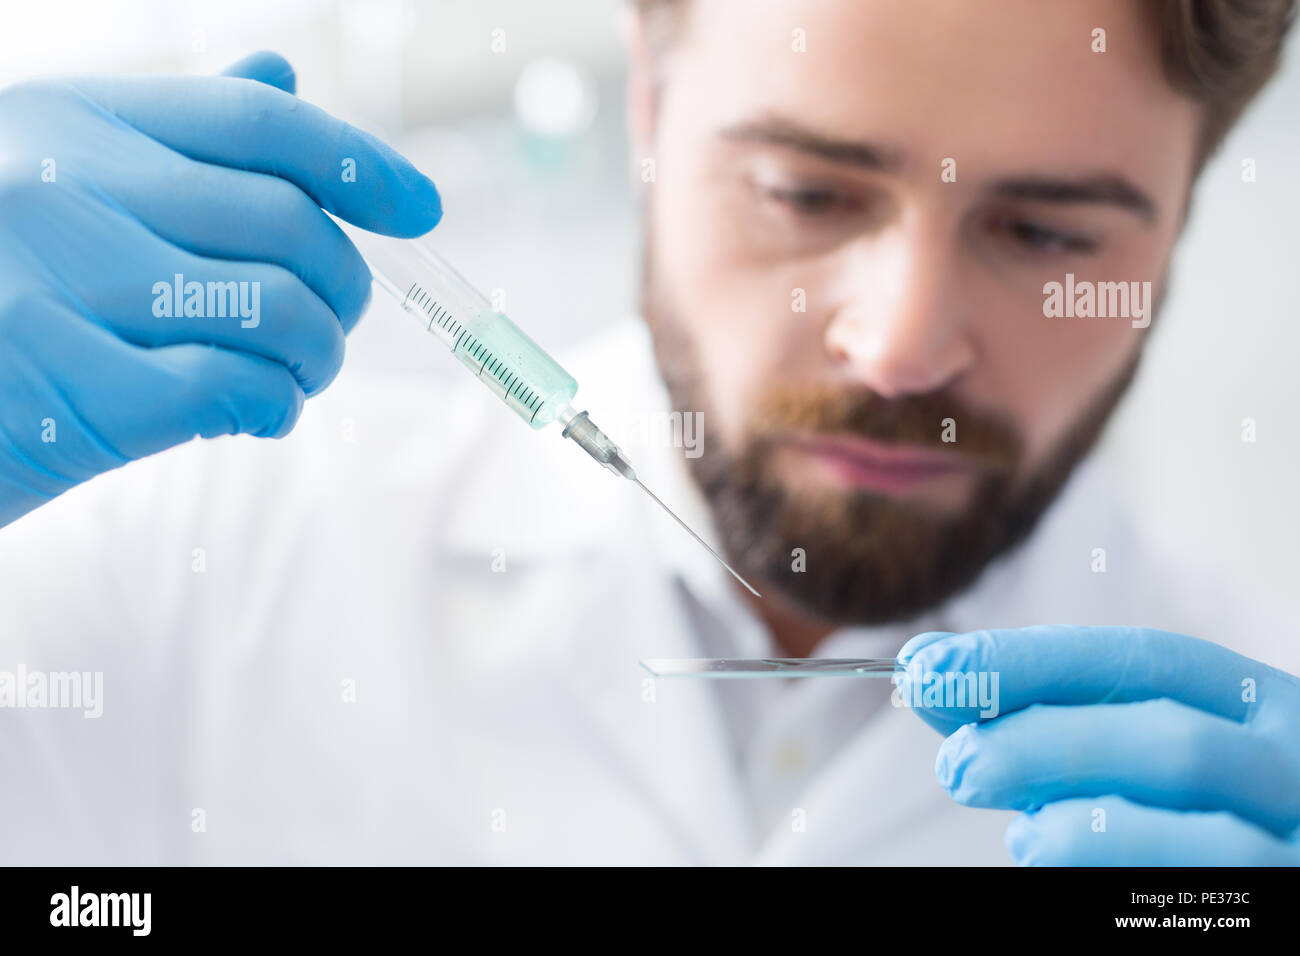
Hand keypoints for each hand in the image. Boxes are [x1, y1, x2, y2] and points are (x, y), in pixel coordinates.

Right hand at [0, 51, 441, 526]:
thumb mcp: (55, 184)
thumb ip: (166, 139)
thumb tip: (280, 72)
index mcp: (69, 120)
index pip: (259, 122)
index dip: (358, 164)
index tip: (420, 209)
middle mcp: (60, 183)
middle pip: (290, 224)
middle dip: (344, 289)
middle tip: (330, 328)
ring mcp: (57, 282)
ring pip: (279, 311)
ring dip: (314, 358)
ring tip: (291, 377)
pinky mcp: (66, 387)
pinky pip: (236, 389)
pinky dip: (271, 409)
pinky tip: (253, 417)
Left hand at [897, 625, 1299, 864]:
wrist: (1267, 886)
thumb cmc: (1198, 818)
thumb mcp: (1133, 756)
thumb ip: (1046, 720)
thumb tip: (929, 672)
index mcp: (1257, 707)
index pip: (1141, 662)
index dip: (1031, 660)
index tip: (931, 664)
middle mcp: (1293, 763)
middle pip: (1168, 734)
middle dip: (1042, 736)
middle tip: (953, 760)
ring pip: (1193, 798)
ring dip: (1071, 797)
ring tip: (996, 810)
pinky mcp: (1288, 901)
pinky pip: (1203, 879)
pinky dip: (1112, 853)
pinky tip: (1043, 849)